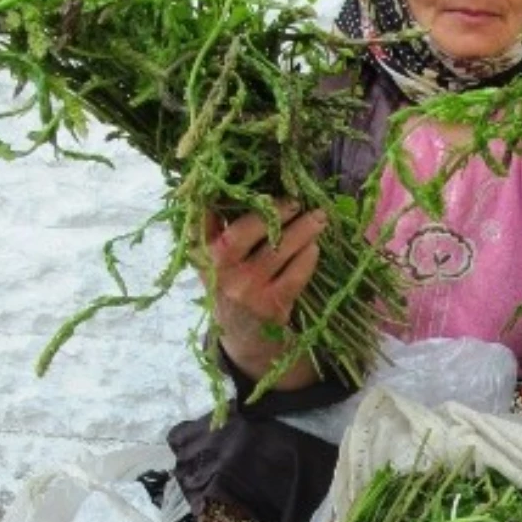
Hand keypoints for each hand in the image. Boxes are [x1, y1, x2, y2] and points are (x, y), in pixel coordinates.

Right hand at [196, 203, 325, 386]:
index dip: (220, 198)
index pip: (204, 220)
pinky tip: (315, 247)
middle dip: (272, 211)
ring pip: (276, 250)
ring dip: (301, 230)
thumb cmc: (233, 288)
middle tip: (296, 200)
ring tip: (318, 218)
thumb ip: (219, 229)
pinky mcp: (270, 306)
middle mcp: (219, 271)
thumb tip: (240, 185)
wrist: (245, 339)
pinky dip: (307, 257)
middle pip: (242, 233)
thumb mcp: (216, 262)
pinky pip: (294, 275)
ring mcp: (245, 290)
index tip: (246, 181)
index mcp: (203, 254)